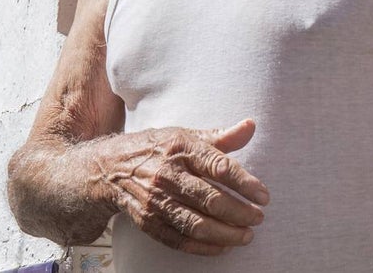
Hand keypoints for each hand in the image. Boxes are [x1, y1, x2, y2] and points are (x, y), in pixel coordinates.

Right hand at [93, 119, 268, 255]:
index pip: (220, 167)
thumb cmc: (156, 148)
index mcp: (180, 148)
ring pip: (196, 224)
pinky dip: (204, 247)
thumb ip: (221, 137)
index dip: (246, 184)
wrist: (108, 167)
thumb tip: (251, 125)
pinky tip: (222, 246)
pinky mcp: (147, 221)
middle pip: (211, 199)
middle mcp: (167, 175)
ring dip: (226, 234)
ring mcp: (155, 200)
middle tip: (258, 218)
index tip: (264, 196)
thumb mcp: (186, 135)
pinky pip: (179, 240)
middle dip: (240, 212)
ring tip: (246, 235)